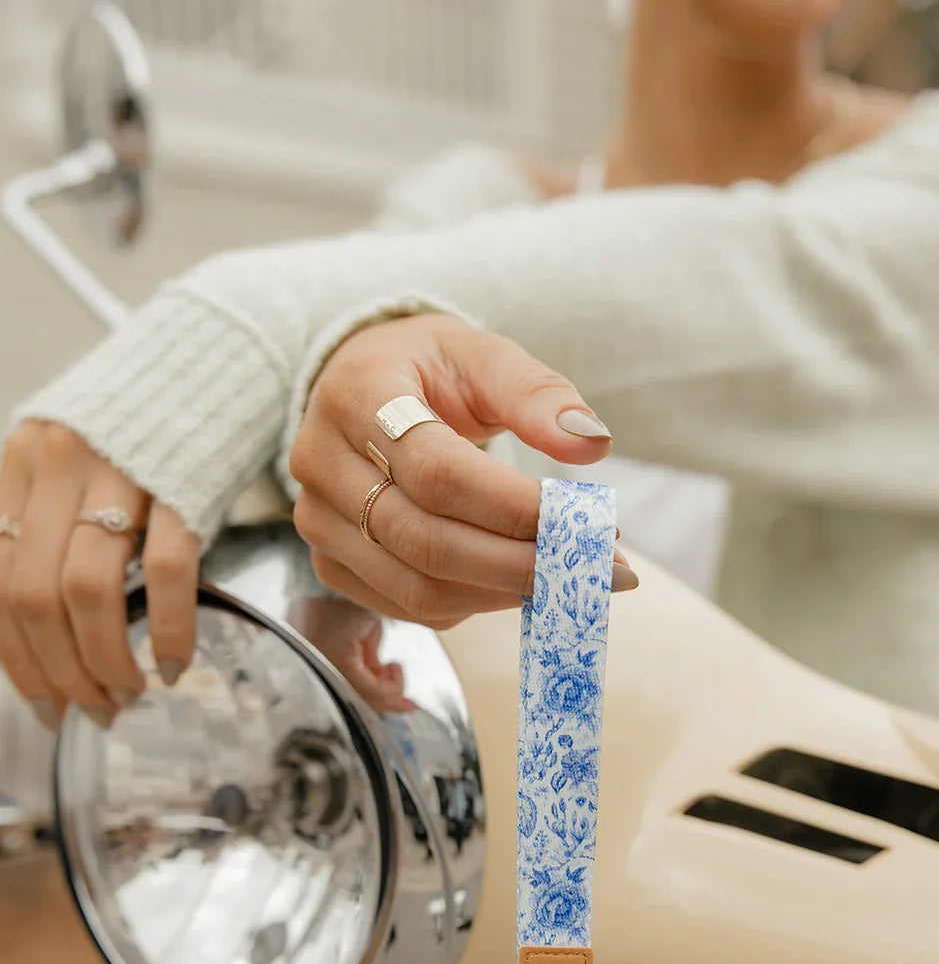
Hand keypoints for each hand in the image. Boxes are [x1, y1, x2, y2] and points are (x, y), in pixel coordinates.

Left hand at [0, 421, 199, 727]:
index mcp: (17, 465)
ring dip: (105, 661)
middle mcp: (55, 466)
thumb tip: (42, 631)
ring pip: (87, 592)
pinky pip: (167, 571)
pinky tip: (173, 662)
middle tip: (91, 708)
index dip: (15, 658)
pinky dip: (169, 629)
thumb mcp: (69, 465)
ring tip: (127, 693)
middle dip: (60, 672)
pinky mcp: (182, 483)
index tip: (43, 702)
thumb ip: (45, 529)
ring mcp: (119, 473)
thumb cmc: (143, 423)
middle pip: (34, 596)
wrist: (214, 353)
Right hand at [290, 312, 635, 628]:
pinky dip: (472, 604)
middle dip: (519, 564)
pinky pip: (408, 607)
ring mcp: (318, 521)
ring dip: (502, 593)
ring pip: (417, 588)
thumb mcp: (482, 357)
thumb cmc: (430, 372)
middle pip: (425, 540)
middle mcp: (321, 462)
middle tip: (595, 568)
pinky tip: (513, 581)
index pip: (436, 471)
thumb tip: (591, 443)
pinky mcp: (330, 563)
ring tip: (563, 577)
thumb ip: (537, 395)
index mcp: (356, 394)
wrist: (365, 390)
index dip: (511, 507)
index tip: (583, 522)